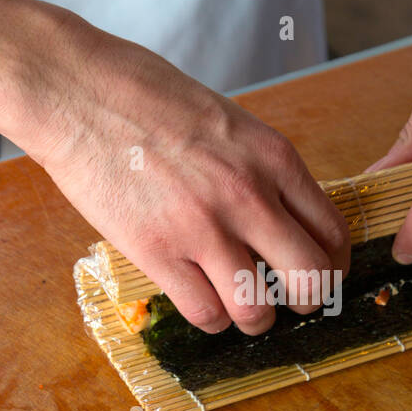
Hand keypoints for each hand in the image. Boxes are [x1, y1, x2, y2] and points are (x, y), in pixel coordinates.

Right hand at [29, 19, 349, 333]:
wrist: (77, 91)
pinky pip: (204, 313)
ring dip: (256, 319)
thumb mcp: (229, 122)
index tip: (323, 275)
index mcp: (273, 158)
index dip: (334, 266)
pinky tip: (202, 300)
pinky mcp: (156, 252)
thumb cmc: (146, 96)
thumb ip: (262, 171)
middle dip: (308, 301)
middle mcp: (247, 195)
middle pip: (311, 278)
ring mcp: (202, 227)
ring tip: (243, 309)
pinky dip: (210, 319)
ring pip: (257, 310)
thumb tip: (283, 220)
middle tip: (291, 303)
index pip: (333, 231)